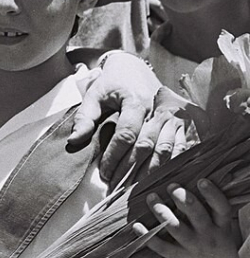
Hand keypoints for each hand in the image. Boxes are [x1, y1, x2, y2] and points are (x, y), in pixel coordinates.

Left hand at [71, 53, 183, 185]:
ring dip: (153, 172)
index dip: (115, 156)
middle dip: (131, 170)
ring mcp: (173, 116)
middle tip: (117, 187)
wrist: (135, 69)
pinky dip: (173, 165)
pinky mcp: (183, 122)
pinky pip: (182, 148)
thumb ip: (85, 117)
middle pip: (147, 146)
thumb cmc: (112, 83)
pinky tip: (161, 179)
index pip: (126, 134)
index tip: (104, 173)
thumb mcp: (94, 95)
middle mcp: (157, 109)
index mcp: (135, 101)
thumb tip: (74, 141)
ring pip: (167, 150)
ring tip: (137, 189)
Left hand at [135, 180, 242, 257]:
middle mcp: (210, 237)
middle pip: (197, 215)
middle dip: (183, 199)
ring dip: (161, 212)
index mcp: (222, 228)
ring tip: (151, 198)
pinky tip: (136, 226)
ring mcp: (194, 249)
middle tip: (171, 186)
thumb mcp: (224, 234)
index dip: (212, 194)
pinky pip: (162, 247)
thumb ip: (212, 215)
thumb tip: (194, 186)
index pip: (222, 208)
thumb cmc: (219, 252)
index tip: (201, 180)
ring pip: (176, 228)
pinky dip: (147, 236)